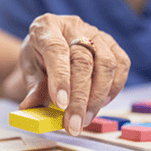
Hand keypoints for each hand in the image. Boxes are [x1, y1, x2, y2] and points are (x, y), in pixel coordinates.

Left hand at [14, 13, 129, 134]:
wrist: (48, 47)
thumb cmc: (38, 59)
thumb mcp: (29, 71)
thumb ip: (33, 89)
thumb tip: (30, 110)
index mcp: (46, 27)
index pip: (56, 49)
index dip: (60, 78)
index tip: (61, 104)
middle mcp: (73, 25)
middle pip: (83, 61)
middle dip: (80, 98)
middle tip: (74, 124)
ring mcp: (95, 32)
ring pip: (106, 64)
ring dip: (98, 97)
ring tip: (85, 119)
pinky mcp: (112, 43)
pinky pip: (121, 65)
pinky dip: (114, 88)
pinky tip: (101, 104)